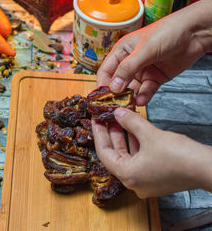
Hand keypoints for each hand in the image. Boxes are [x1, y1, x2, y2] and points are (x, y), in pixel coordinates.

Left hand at [92, 108, 211, 197]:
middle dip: (112, 134)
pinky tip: (136, 129)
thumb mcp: (149, 134)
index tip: (95, 120)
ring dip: (125, 138)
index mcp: (127, 175)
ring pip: (129, 156)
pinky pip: (140, 159)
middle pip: (116, 154)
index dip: (99, 134)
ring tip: (121, 119)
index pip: (104, 153)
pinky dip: (137, 145)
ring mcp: (146, 181)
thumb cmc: (180, 157)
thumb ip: (130, 122)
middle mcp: (134, 182)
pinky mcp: (157, 178)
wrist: (208, 168)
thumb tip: (118, 113)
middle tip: (107, 118)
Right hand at [97, 0, 211, 105]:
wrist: (195, 33)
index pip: (106, 71)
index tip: (102, 97)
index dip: (103, 84)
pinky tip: (141, 100)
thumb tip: (113, 86)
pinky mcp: (155, 78)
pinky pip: (146, 91)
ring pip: (131, 89)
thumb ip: (127, 68)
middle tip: (115, 105)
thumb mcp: (144, 50)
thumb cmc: (168, 31)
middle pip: (117, 82)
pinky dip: (143, 97)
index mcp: (122, 51)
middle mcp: (130, 62)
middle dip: (116, 94)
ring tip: (129, 104)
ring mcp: (143, 71)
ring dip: (130, 97)